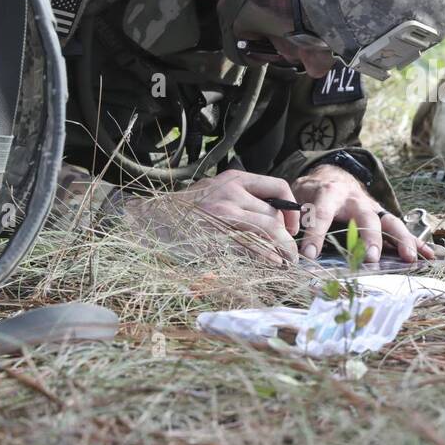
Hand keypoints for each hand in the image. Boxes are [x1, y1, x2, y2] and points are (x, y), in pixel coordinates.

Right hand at [124, 170, 300, 264]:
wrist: (152, 216)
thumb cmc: (189, 208)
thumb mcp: (218, 192)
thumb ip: (245, 201)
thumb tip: (279, 221)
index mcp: (235, 180)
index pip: (279, 187)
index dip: (291, 209)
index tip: (291, 226)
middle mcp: (231, 193)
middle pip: (274, 216)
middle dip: (289, 239)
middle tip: (292, 254)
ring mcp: (221, 215)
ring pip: (267, 230)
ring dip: (282, 250)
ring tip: (285, 263)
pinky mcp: (213, 235)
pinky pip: (249, 247)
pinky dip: (265, 257)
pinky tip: (269, 264)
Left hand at [291, 163, 435, 264]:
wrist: (332, 176)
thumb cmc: (311, 192)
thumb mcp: (296, 198)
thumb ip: (290, 215)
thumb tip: (280, 238)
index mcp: (328, 193)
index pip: (321, 213)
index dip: (315, 233)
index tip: (309, 254)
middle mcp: (355, 199)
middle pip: (366, 217)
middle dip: (369, 239)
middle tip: (370, 259)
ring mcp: (373, 208)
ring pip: (390, 223)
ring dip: (402, 241)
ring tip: (410, 258)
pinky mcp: (383, 217)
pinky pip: (402, 230)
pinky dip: (417, 243)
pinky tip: (429, 257)